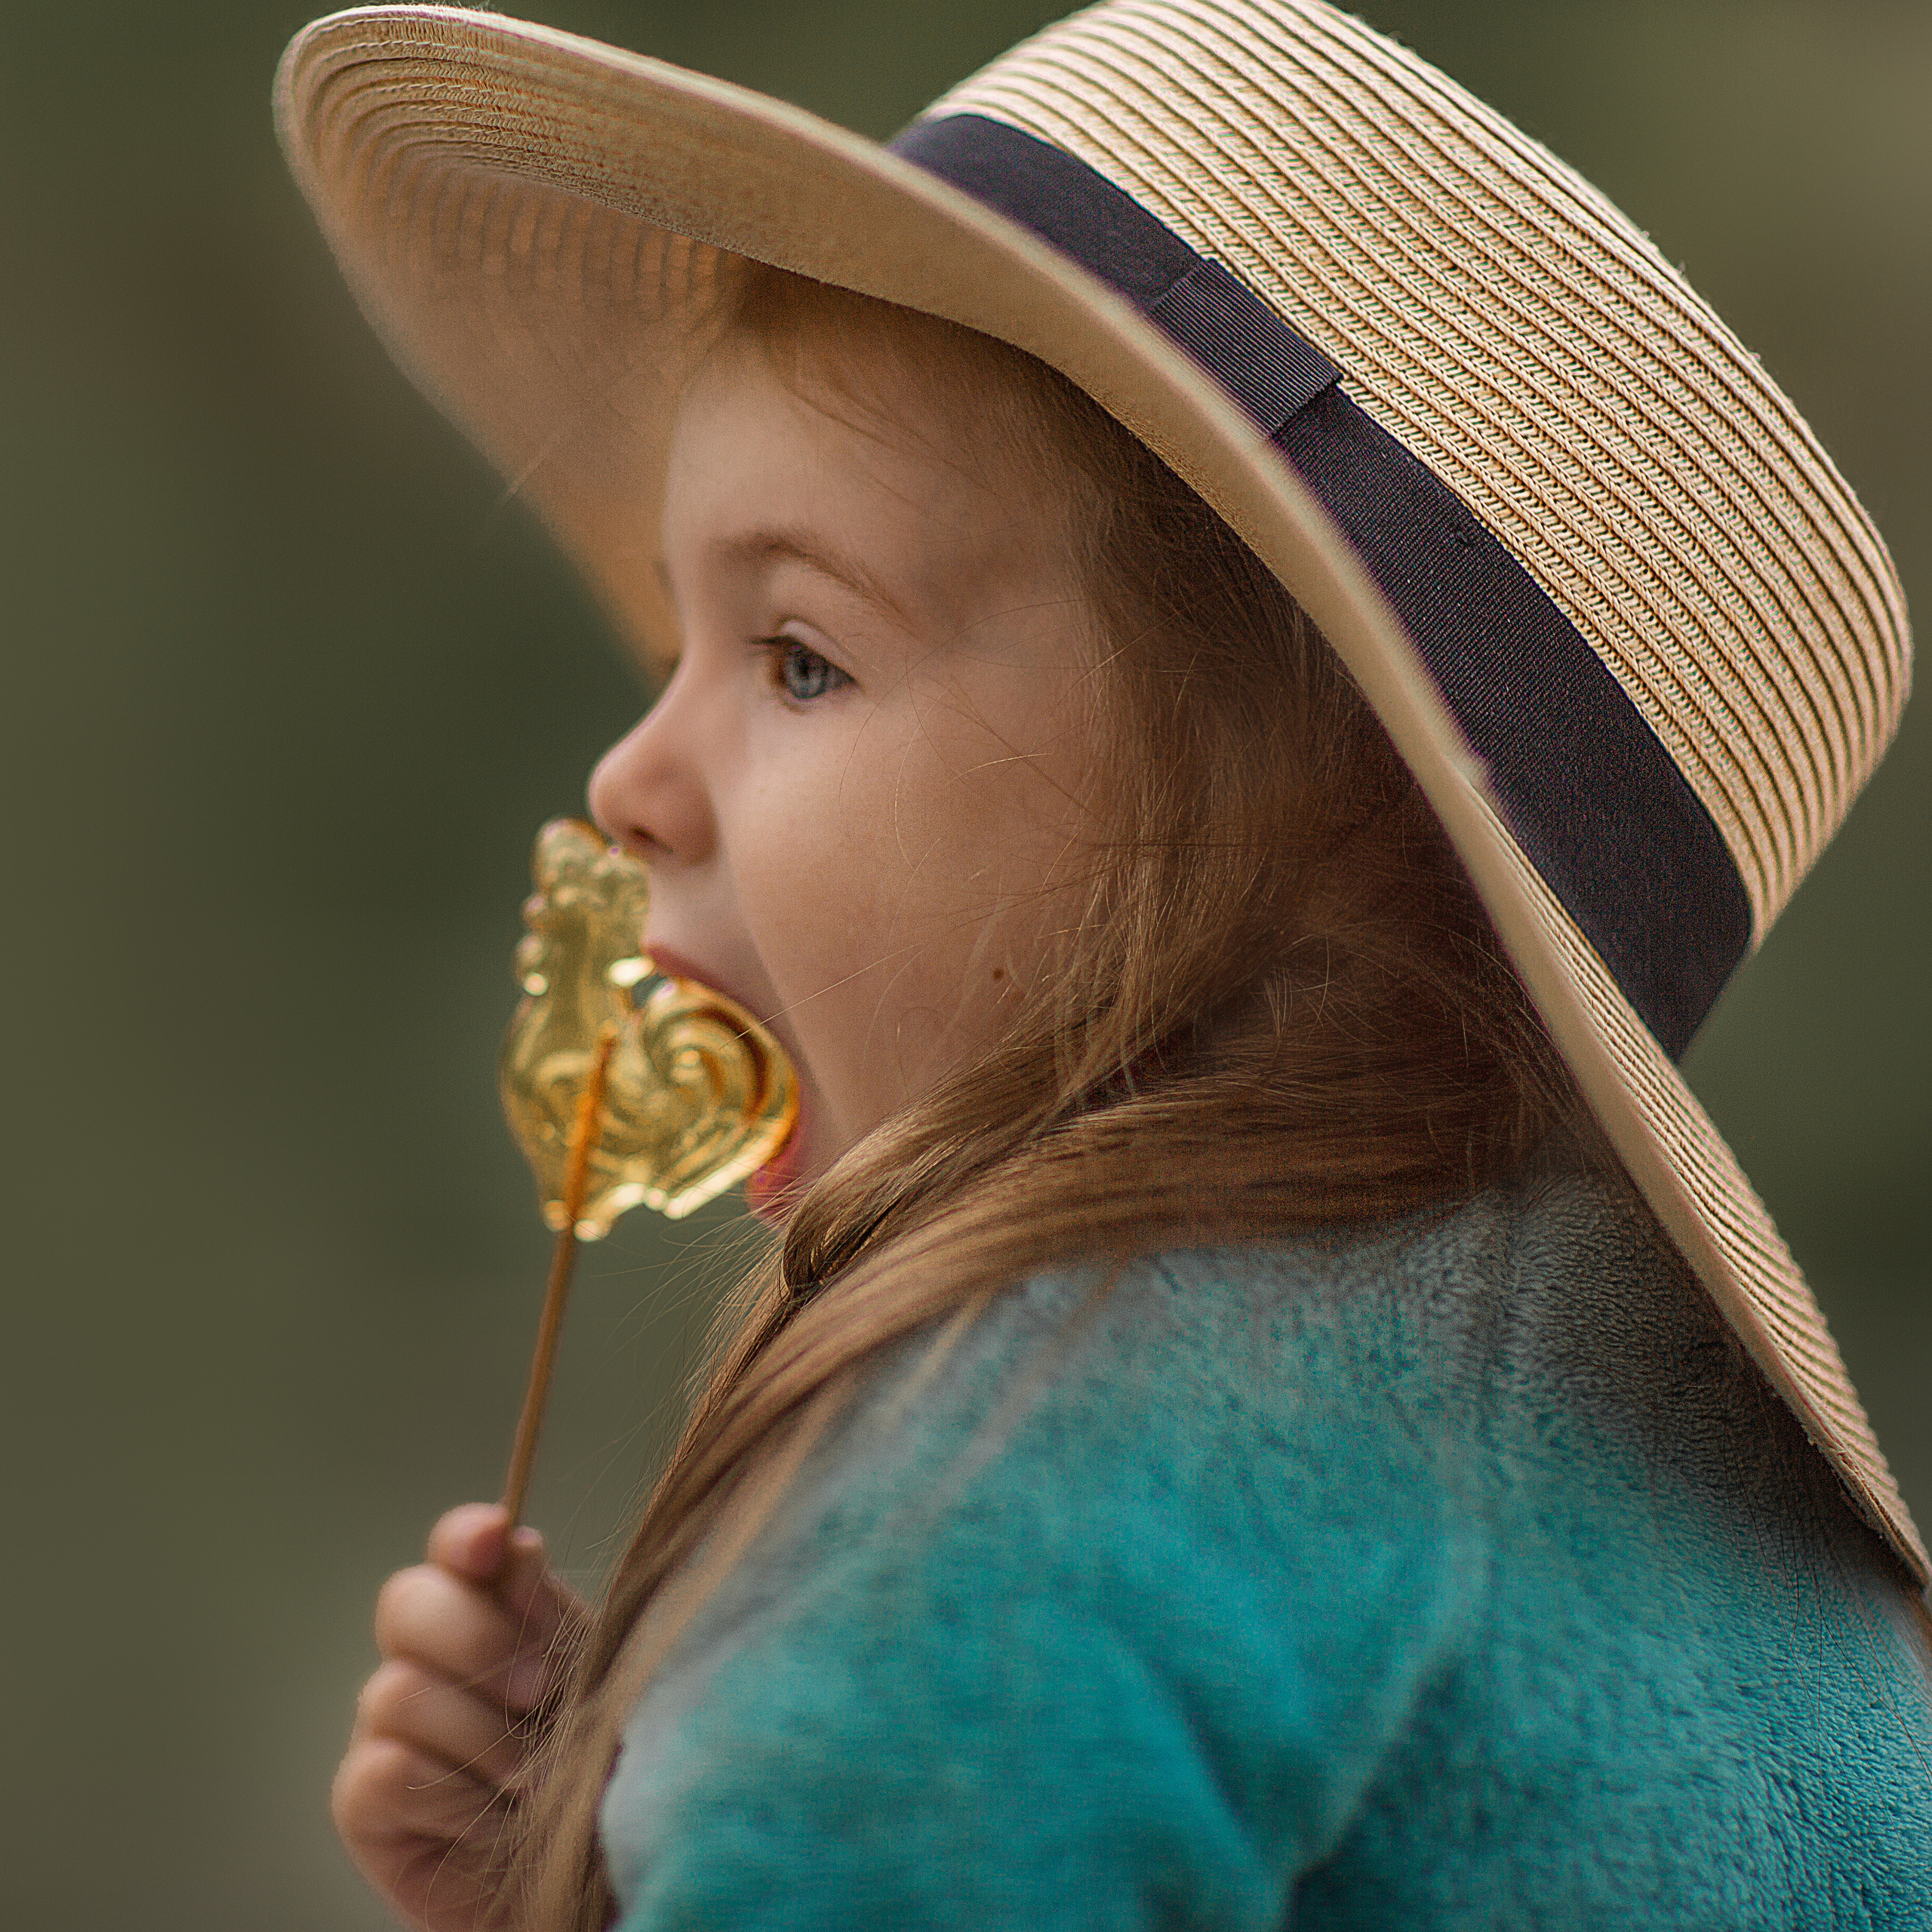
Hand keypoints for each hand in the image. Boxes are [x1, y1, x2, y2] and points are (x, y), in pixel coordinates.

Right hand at [333, 1505, 587, 1931]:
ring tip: (535, 1779)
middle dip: (475, 1639)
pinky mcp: (365, 1799)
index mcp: (492, 1610)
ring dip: (478, 1736)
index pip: (457, 1547)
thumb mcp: (594, 1682)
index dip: (465, 1536)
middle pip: (407, 1601)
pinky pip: (384, 1768)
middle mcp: (429, 1657)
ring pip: (396, 1690)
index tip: (494, 1542)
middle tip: (540, 1691)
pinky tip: (494, 1820)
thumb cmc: (600, 1768)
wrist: (589, 1880)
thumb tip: (515, 1543)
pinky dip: (452, 1794)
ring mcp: (387, 1727)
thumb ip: (550, 1614)